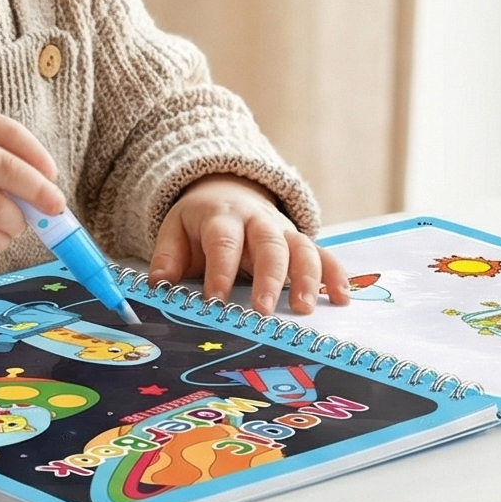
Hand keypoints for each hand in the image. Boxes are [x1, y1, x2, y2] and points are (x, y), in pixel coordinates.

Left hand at [150, 178, 348, 316]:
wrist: (228, 190)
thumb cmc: (200, 222)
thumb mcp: (175, 230)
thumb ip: (166, 258)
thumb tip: (159, 286)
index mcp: (222, 218)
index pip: (223, 243)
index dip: (220, 272)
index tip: (216, 302)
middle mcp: (258, 221)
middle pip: (269, 245)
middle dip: (268, 278)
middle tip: (263, 311)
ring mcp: (284, 231)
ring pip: (302, 249)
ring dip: (307, 278)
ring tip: (304, 309)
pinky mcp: (302, 242)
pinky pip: (324, 255)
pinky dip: (336, 275)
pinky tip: (342, 298)